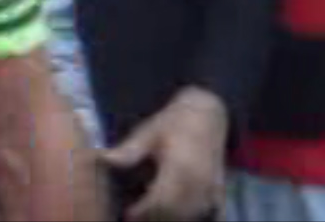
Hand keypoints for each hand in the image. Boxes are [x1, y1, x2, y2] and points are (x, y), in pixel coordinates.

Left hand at [102, 89, 229, 221]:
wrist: (207, 114)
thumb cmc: (174, 121)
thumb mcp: (149, 131)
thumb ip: (130, 150)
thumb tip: (106, 159)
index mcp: (180, 167)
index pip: (161, 200)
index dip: (143, 211)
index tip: (128, 213)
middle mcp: (199, 182)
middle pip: (175, 212)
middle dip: (154, 216)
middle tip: (135, 212)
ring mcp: (212, 188)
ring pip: (191, 215)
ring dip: (171, 216)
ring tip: (150, 210)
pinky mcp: (219, 192)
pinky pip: (208, 213)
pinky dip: (190, 215)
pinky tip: (175, 211)